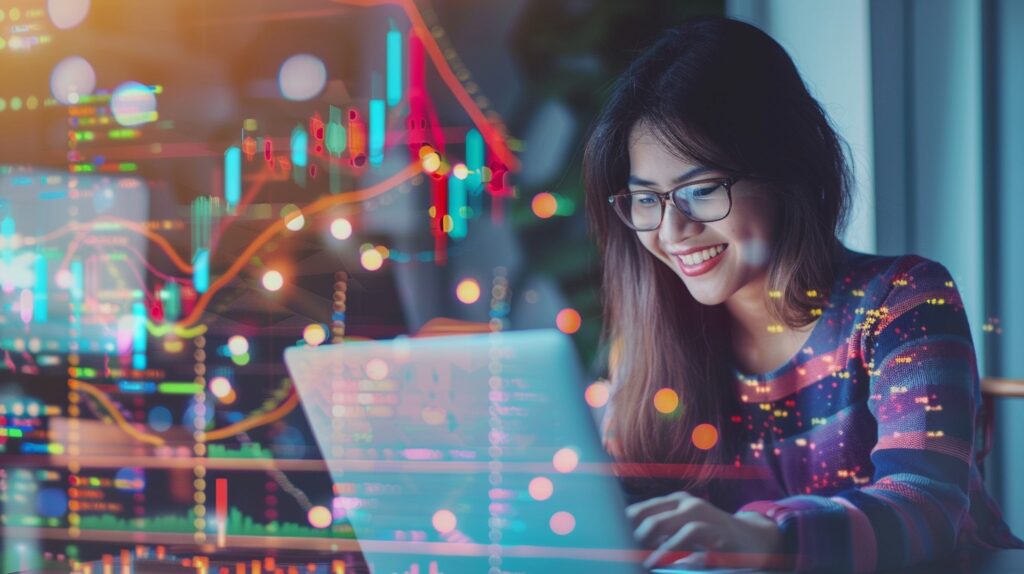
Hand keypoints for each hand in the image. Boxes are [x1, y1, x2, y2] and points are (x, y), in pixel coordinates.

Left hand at [626, 491, 784, 569]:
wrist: (758, 541)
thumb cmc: (715, 541)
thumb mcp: (686, 536)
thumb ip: (663, 537)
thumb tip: (630, 549)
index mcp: (673, 503)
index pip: (637, 510)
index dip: (620, 526)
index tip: (606, 545)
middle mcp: (685, 503)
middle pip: (643, 515)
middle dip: (627, 537)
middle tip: (616, 556)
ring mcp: (701, 514)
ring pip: (660, 523)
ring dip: (642, 545)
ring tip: (633, 561)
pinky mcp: (716, 530)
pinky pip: (688, 535)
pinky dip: (670, 550)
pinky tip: (659, 563)